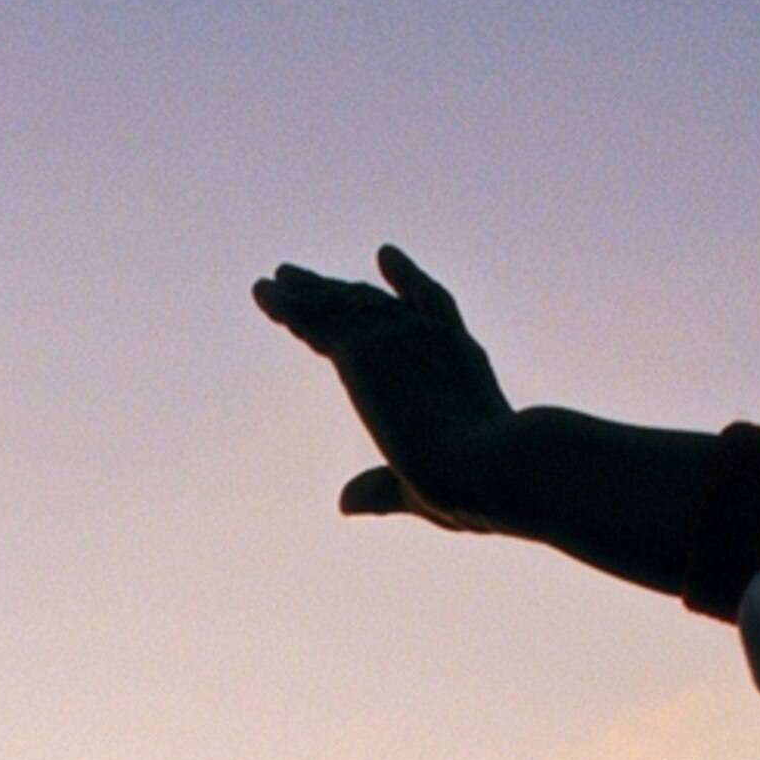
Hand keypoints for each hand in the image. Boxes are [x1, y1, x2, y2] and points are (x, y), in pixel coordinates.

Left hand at [253, 247, 518, 528]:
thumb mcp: (424, 490)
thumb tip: (344, 502)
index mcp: (461, 362)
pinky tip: (265, 296)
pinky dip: (289, 308)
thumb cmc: (480, 489)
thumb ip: (382, 491)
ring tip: (273, 284)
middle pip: (375, 303)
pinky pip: (317, 321)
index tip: (386, 256)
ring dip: (306, 295)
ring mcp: (398, 340)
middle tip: (302, 278)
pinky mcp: (363, 352)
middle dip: (339, 290)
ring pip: (341, 307)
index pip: (431, 308)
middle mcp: (429, 340)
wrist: (494, 468)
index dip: (407, 282)